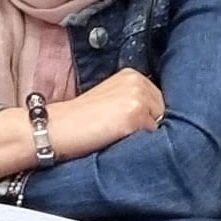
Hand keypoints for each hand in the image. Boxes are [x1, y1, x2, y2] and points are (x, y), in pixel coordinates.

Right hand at [0, 70, 164, 180]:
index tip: (125, 127)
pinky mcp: (135, 115)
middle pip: (165, 113)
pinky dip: (140, 145)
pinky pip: (153, 138)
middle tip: (120, 132)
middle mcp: (138, 81)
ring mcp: (137, 97)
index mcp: (132, 75)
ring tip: (117, 136)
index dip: (149, 119)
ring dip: (146, 136)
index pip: (160, 102)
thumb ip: (134, 103)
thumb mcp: (110, 102)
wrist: (55, 129)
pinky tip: (118, 140)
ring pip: (161, 126)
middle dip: (150, 127)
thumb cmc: (81, 122)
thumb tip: (161, 120)